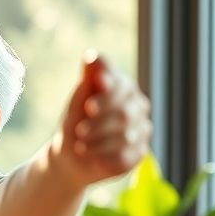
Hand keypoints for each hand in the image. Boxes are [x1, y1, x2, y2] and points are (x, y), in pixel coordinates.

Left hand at [59, 52, 151, 184]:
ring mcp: (141, 131)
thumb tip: (92, 57)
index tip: (88, 105)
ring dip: (98, 142)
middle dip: (99, 123)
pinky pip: (125, 156)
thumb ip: (88, 79)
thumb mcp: (78, 99)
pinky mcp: (138, 154)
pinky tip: (92, 158)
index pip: (120, 85)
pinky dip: (105, 157)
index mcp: (123, 87)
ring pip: (125, 136)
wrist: (73, 153)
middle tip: (79, 130)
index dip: (106, 95)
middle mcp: (137, 107)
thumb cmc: (77, 119)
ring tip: (79, 147)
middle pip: (123, 113)